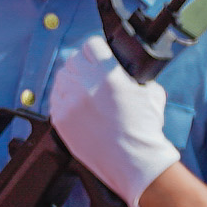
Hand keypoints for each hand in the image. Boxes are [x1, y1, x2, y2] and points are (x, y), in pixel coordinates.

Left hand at [46, 42, 179, 206]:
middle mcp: (85, 85)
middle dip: (84, 64)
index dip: (97, 49)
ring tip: (84, 91)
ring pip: (61, 77)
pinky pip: (54, 99)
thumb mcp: (151, 92)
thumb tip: (126, 68)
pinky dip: (63, 99)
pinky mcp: (60, 120)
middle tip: (92, 74)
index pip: (91, 44)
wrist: (134, 162)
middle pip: (74, 59)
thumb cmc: (145, 129)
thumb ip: (134, 75)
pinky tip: (76, 106)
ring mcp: (70, 103)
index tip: (99, 56)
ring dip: (71, 80)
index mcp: (108, 74)